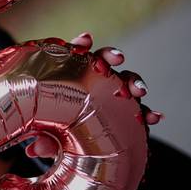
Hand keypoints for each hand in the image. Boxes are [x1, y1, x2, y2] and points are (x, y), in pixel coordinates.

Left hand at [24, 32, 162, 158]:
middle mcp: (94, 80)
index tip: (86, 40)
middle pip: (105, 61)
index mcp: (71, 75)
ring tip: (138, 90)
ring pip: (126, 81)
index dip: (81, 44)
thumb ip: (43, 138)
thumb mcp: (46, 133)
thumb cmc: (51, 127)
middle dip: (112, 56)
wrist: (65, 142)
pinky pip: (139, 111)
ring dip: (134, 82)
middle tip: (117, 58)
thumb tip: (35, 149)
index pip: (76, 55)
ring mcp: (112, 94)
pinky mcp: (125, 112)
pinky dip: (148, 113)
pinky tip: (155, 117)